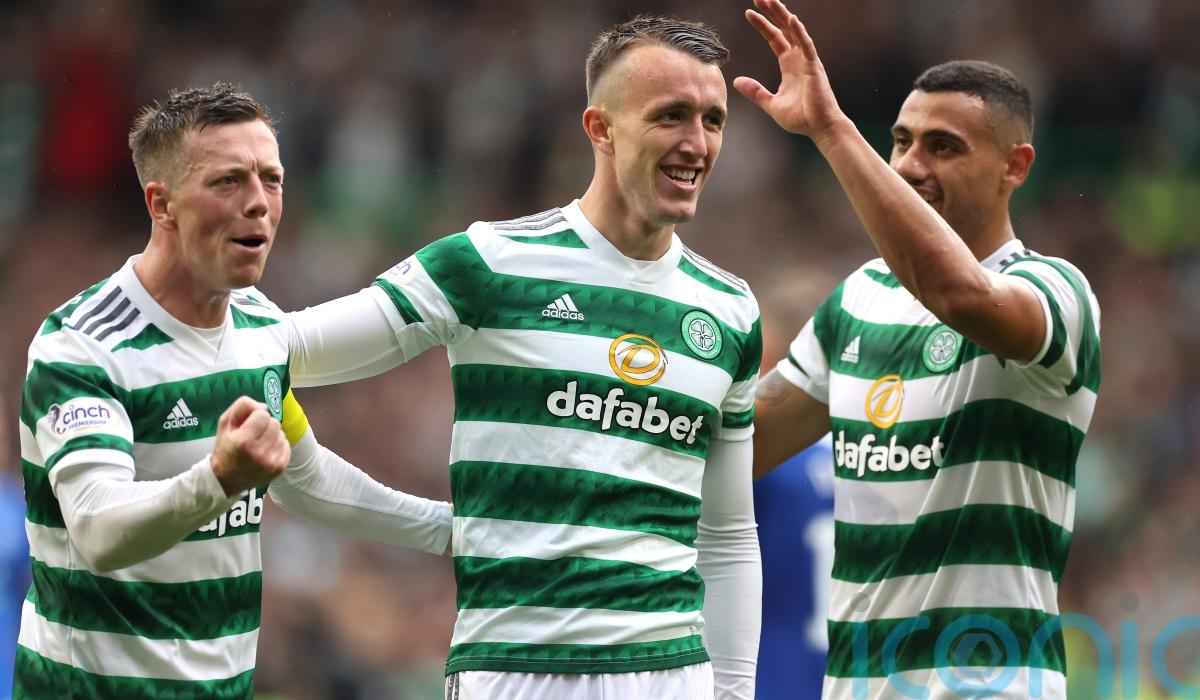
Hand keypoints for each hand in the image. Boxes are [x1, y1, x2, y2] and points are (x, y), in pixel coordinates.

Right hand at [211, 396, 289, 495]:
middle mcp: (259, 453)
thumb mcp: (225, 423)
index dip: (255, 417)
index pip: (263, 414)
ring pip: (282, 434)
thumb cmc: (225, 448)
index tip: (247, 425)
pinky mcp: (280, 467)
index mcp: (244, 441)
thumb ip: (243, 406)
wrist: (226, 479)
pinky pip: (286, 445)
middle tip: (254, 435)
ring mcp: (271, 462)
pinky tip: (266, 451)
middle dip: (265, 425)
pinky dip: (277, 445)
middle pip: (275, 423)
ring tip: (259, 444)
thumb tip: (265, 406)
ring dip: (272, 435)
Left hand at [733, 0, 848, 139]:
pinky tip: (791, 19)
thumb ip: (755, 91)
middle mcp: (798, 59)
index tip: (748, 13)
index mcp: (789, 65)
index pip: (774, 38)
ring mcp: (807, 61)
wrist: (819, 128)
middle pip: (784, 29)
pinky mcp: (814, 67)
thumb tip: (737, 81)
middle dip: (772, 12)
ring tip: (771, 0)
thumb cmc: (800, 118)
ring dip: (783, 15)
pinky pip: (807, 45)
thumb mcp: (771, 104)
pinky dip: (800, 32)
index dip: (763, 25)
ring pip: (794, 31)